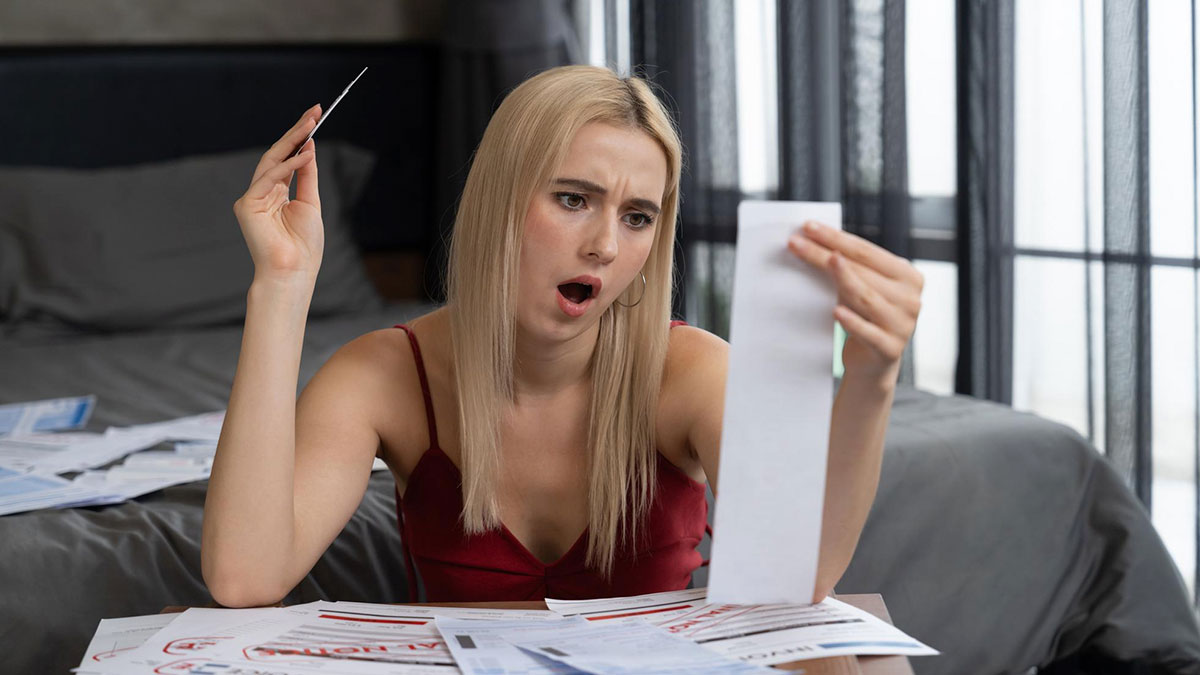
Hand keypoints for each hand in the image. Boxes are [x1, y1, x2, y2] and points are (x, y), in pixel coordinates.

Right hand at [232, 104, 324, 284]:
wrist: (294, 272)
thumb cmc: (304, 246)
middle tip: (313, 111)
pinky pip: (269, 177)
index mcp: (275, 193)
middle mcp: (261, 192)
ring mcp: (252, 198)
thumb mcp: (310, 203)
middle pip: (277, 154)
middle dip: (296, 131)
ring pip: (271, 160)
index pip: (286, 158)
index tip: (314, 116)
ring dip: (293, 140)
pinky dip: (288, 165)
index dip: (299, 137)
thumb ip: (306, 175)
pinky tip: (305, 154)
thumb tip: (308, 147)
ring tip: (311, 124)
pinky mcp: (247, 205)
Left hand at [788, 221, 923, 383]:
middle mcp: (911, 299)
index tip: (808, 227)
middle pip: (862, 271)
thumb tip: (813, 240)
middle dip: (826, 254)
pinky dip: (852, 321)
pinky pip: (867, 332)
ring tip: (823, 262)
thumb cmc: (864, 317)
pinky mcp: (889, 349)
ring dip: (841, 279)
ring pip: (866, 297)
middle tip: (796, 242)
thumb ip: (851, 268)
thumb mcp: (863, 289)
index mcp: (908, 277)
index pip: (867, 252)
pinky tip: (836, 311)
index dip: (837, 238)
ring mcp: (903, 325)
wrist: (873, 364)